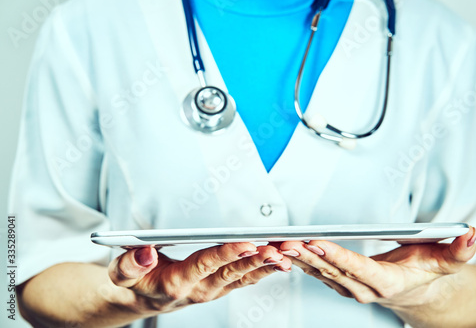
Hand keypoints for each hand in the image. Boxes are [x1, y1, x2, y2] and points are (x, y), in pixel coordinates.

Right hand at [108, 243, 291, 314]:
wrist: (143, 299)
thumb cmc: (135, 281)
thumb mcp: (120, 273)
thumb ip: (129, 264)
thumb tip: (145, 253)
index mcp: (177, 282)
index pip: (206, 265)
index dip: (228, 254)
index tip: (248, 243)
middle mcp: (200, 289)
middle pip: (233, 272)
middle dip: (258, 259)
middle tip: (280, 248)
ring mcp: (213, 290)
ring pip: (244, 277)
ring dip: (267, 264)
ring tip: (288, 253)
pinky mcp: (221, 287)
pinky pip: (246, 279)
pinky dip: (264, 268)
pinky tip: (279, 259)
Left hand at [279, 227, 475, 307]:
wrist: (414, 291)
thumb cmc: (425, 272)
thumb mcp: (447, 261)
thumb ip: (458, 250)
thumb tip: (468, 233)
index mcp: (385, 282)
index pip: (358, 268)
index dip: (338, 256)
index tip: (319, 243)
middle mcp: (362, 287)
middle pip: (330, 269)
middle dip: (306, 254)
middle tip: (287, 241)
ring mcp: (347, 286)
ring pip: (317, 270)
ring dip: (295, 257)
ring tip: (277, 243)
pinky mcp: (337, 280)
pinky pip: (313, 269)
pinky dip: (297, 258)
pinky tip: (282, 248)